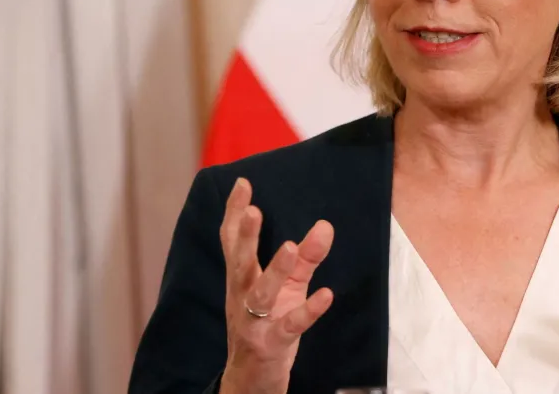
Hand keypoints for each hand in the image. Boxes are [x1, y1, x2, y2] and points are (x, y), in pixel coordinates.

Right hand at [218, 178, 334, 393]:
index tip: (243, 184)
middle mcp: (242, 296)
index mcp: (241, 278)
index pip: (232, 242)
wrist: (252, 377)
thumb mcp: (288, 286)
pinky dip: (308, 311)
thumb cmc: (268, 322)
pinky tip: (325, 295)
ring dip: (275, 271)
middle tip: (254, 210)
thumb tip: (326, 225)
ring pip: (261, 294)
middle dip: (246, 237)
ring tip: (290, 247)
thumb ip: (306, 257)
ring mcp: (254, 321)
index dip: (235, 214)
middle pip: (240, 263)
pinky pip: (291, 326)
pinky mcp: (272, 343)